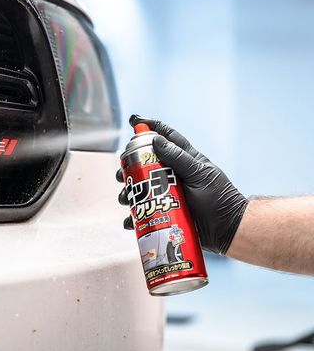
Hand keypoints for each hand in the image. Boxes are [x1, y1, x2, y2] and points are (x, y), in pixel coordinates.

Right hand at [117, 115, 248, 253]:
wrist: (226, 229)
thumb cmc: (218, 198)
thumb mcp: (199, 174)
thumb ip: (178, 157)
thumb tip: (156, 140)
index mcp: (183, 160)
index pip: (165, 137)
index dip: (150, 127)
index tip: (134, 121)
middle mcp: (172, 175)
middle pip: (143, 165)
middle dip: (129, 168)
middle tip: (122, 174)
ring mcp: (166, 194)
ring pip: (138, 190)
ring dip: (127, 194)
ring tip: (125, 199)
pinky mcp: (163, 213)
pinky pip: (143, 215)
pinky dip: (133, 218)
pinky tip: (130, 220)